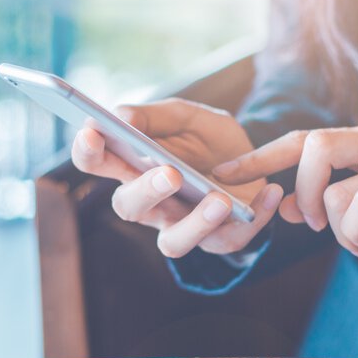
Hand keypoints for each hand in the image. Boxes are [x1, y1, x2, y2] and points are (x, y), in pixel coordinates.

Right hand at [71, 98, 282, 256]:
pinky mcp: (220, 240)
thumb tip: (122, 116)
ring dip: (195, 224)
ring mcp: (184, 226)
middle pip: (129, 207)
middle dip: (145, 192)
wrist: (257, 160)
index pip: (99, 163)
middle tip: (169, 173)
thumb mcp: (188, 117)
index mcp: (135, 168)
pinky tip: (269, 192)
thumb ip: (156, 115)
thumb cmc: (211, 142)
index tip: (92, 131)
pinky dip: (254, 217)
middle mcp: (152, 204)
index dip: (88, 151)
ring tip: (220, 200)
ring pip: (173, 242)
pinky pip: (231, 239)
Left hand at [212, 125, 357, 279]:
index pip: (303, 140)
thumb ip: (326, 203)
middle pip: (314, 143)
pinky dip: (355, 236)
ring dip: (337, 230)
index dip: (260, 156)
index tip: (222, 173)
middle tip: (313, 223)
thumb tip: (284, 205)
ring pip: (337, 190)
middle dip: (301, 190)